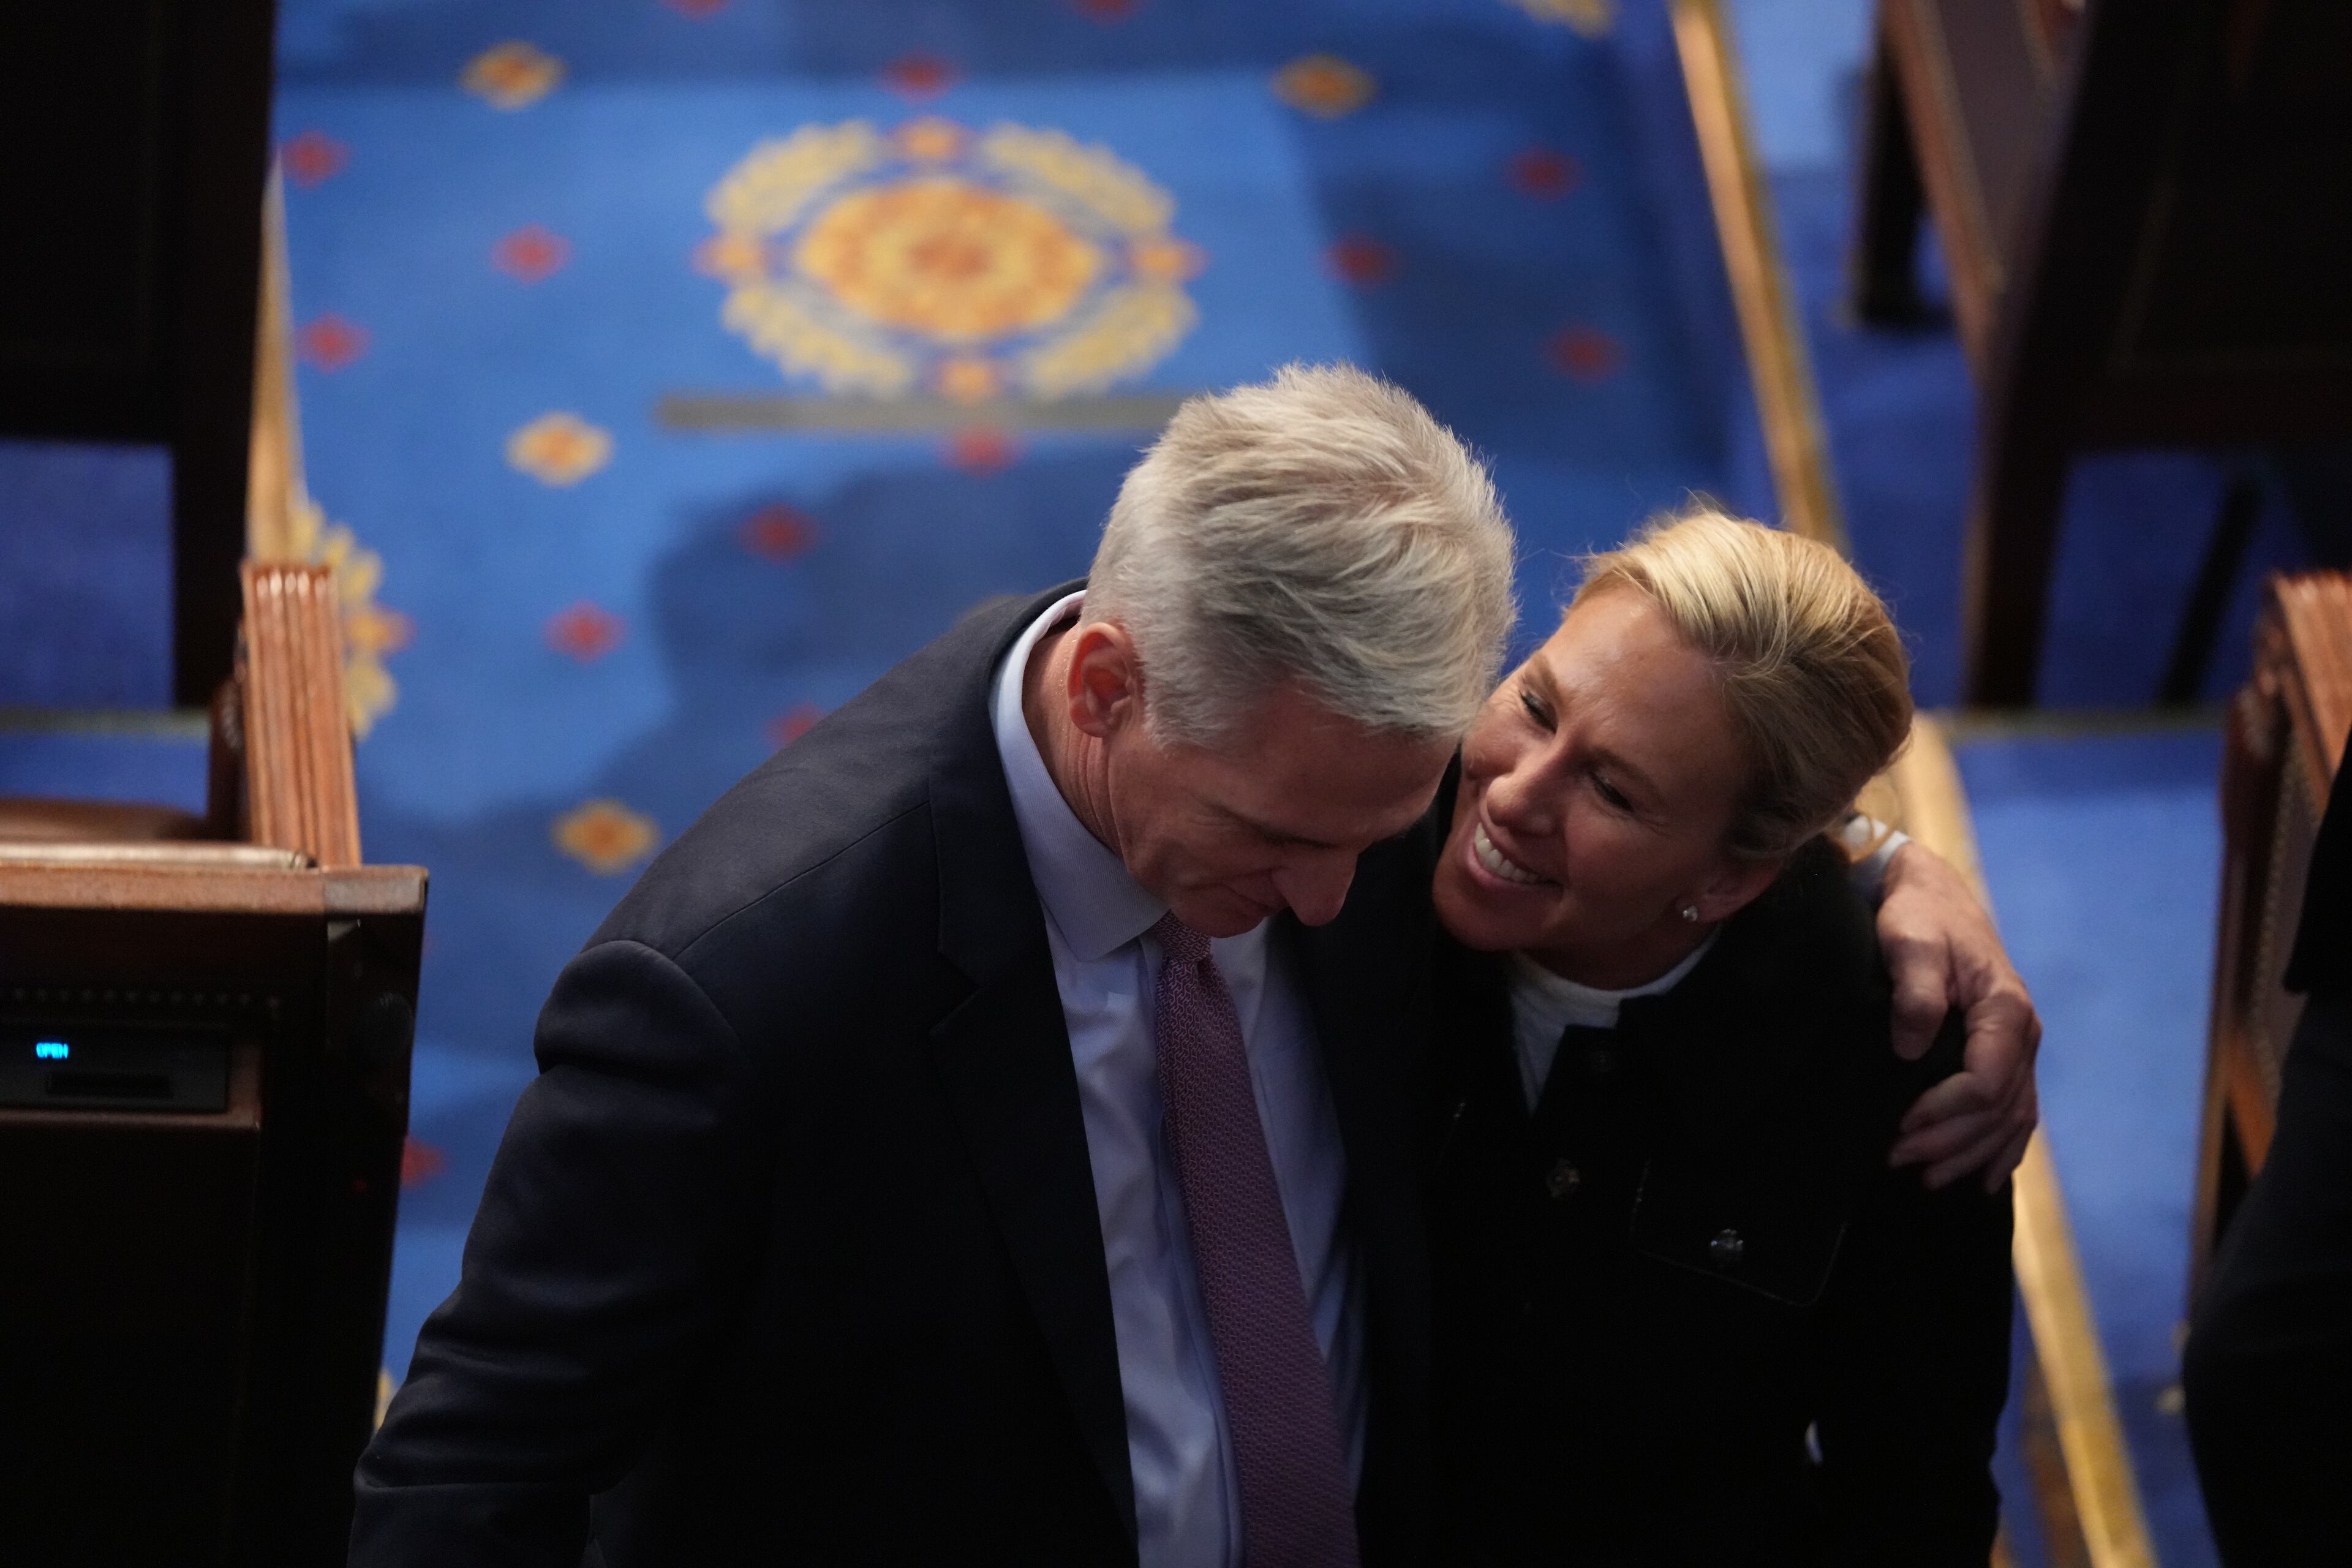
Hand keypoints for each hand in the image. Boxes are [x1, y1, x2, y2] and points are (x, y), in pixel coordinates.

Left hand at [1876, 841, 2041, 1190]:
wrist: (1932, 896)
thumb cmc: (1918, 916)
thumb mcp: (1910, 941)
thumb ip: (1915, 991)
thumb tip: (1910, 1046)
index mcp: (2005, 1009)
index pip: (1986, 1082)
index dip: (1944, 1113)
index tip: (1900, 1127)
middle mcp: (2022, 1034)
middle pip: (1999, 1109)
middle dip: (1950, 1142)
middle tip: (1896, 1159)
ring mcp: (2018, 1047)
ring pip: (2011, 1118)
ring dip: (1972, 1154)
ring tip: (1927, 1179)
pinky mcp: (2005, 1053)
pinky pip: (2016, 1111)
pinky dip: (2001, 1149)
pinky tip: (1982, 1179)